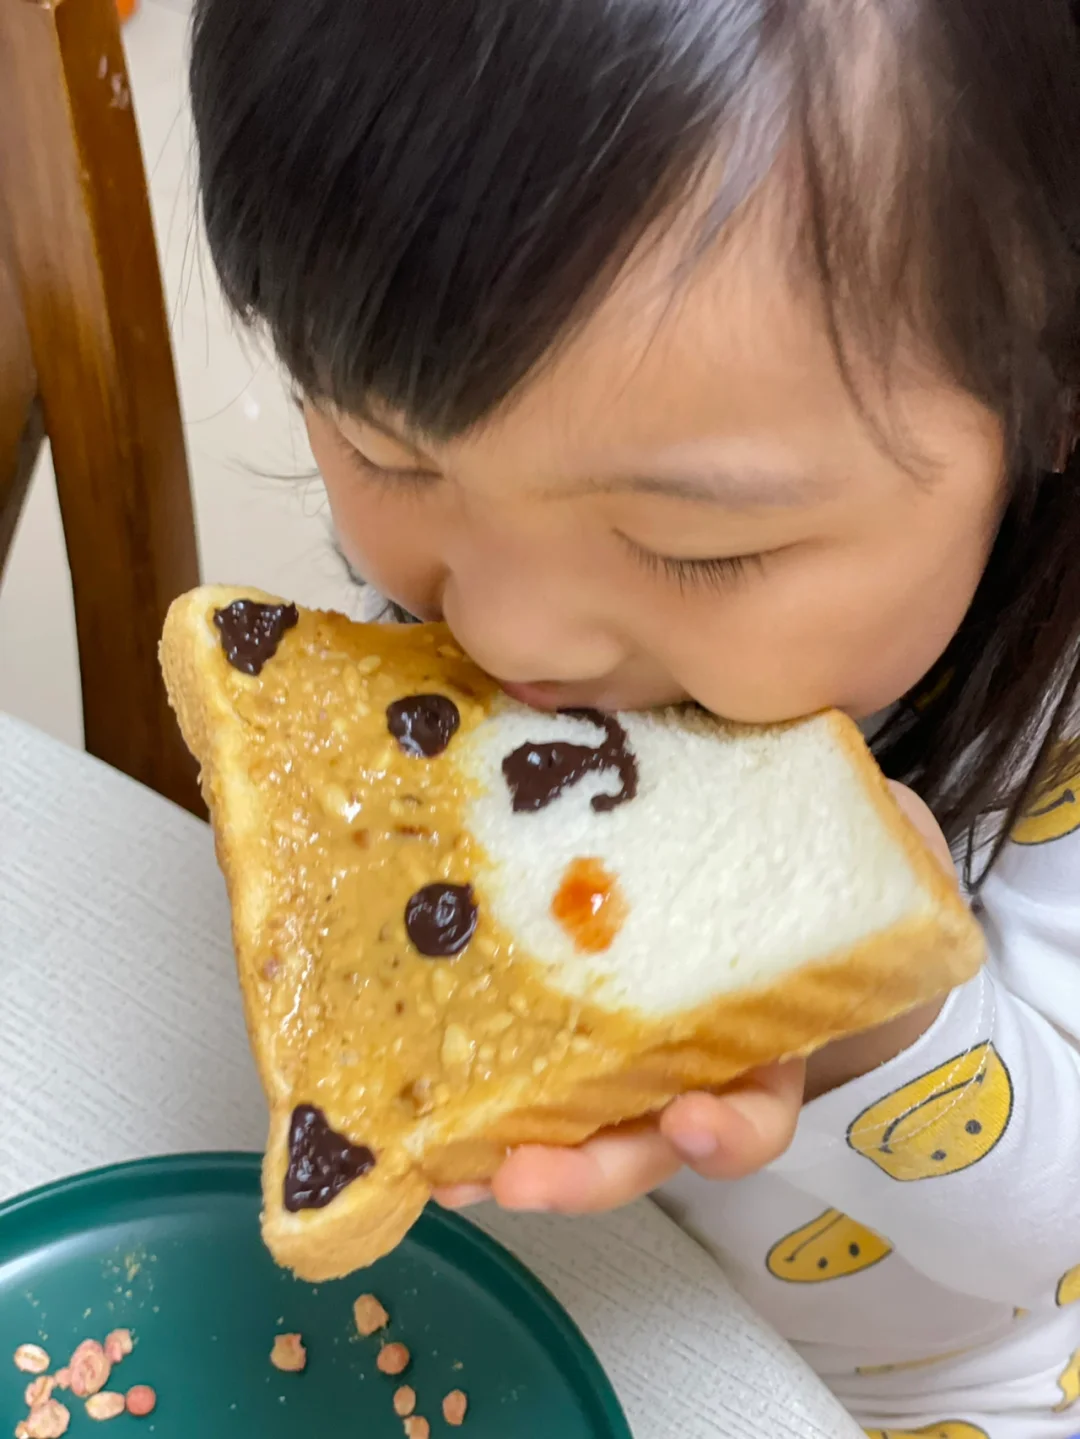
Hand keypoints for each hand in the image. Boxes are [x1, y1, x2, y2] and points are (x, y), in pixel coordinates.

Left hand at [435, 781, 955, 1215]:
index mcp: (759, 1040)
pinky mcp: (561, 995)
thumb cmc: (813, 855)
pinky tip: (430, 1066)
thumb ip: (868, 841)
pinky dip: (485, 1067)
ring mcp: (621, 1037)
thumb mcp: (853, 848)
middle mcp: (685, 1058)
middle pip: (641, 1140)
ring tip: (451, 1163)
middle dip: (584, 1170)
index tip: (695, 1121)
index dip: (727, 1132)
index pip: (752, 1113)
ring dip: (510, 1144)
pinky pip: (521, 1045)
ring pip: (571, 1114)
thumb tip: (872, 793)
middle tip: (520, 1179)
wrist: (764, 841)